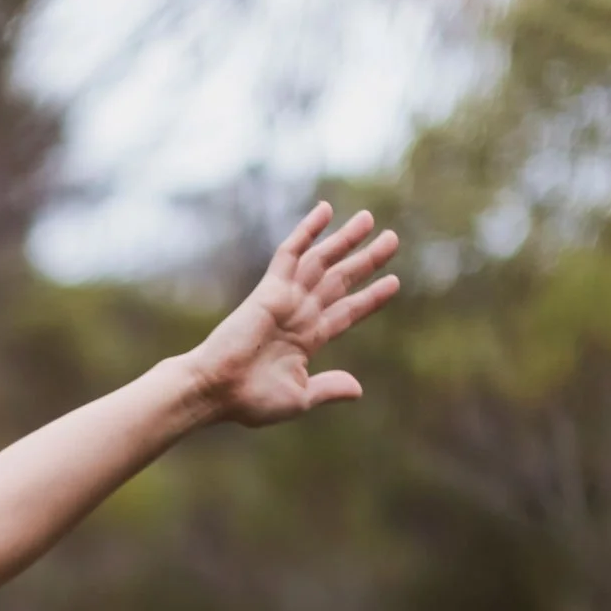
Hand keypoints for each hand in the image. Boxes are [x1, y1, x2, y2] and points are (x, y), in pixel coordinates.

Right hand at [189, 202, 399, 425]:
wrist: (218, 389)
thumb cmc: (251, 400)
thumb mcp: (299, 397)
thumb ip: (328, 388)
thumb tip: (357, 389)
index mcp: (308, 339)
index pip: (347, 311)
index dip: (370, 297)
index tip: (393, 282)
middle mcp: (300, 314)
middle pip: (341, 279)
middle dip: (366, 260)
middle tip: (392, 239)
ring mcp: (286, 298)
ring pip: (321, 261)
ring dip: (345, 240)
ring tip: (368, 218)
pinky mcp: (270, 289)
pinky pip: (291, 252)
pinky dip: (307, 231)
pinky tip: (324, 210)